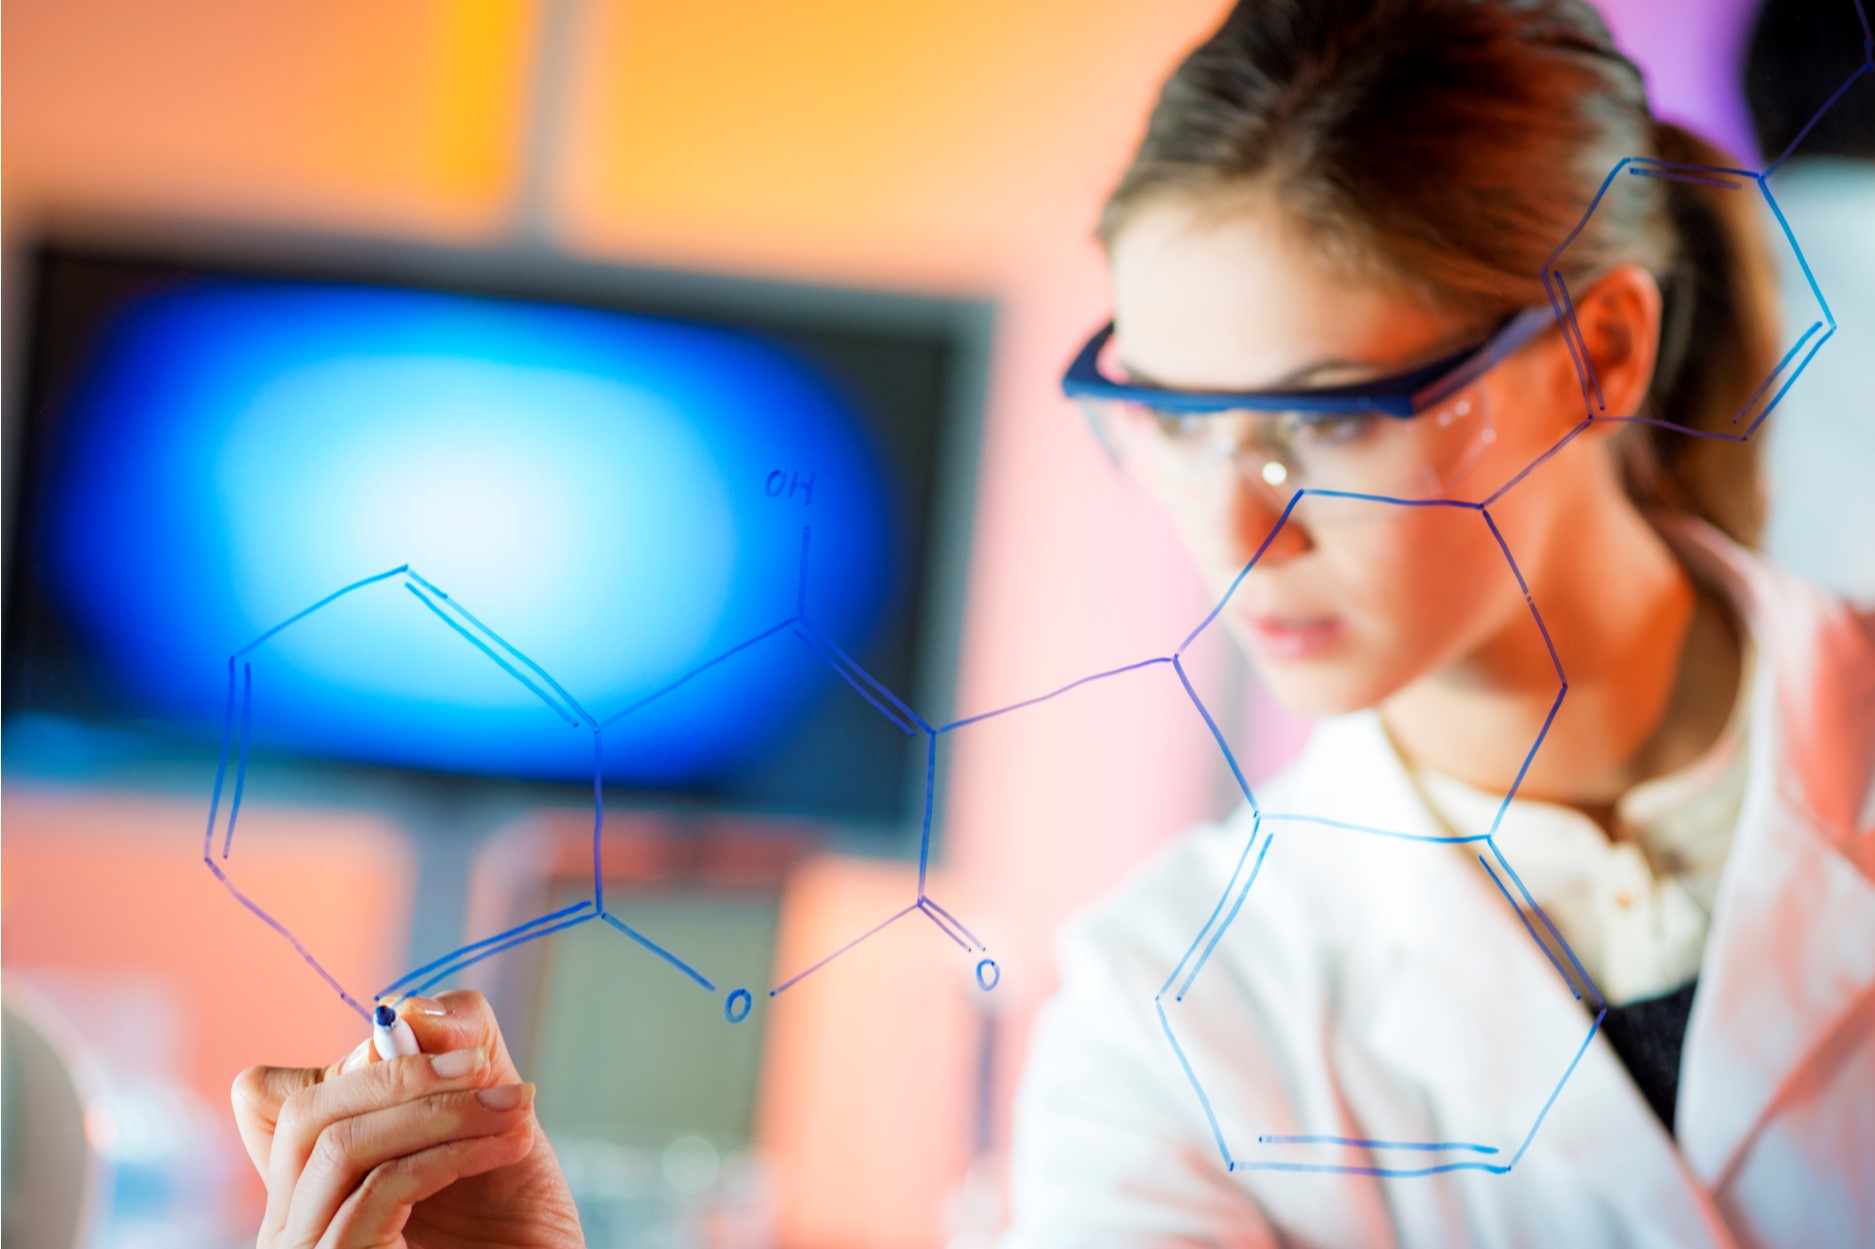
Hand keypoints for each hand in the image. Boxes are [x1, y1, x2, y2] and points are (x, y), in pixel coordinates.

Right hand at [231, 990, 584, 1248]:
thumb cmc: (512, 1223)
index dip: (353, 1061)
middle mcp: (289, 1221)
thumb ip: (457, 1051)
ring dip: (442, 1112)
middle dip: (402, 1074)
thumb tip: (413, 1008)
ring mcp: (309, 1248)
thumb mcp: (487, 1119)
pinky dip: (452, 1154)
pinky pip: (381, 1189)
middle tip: (482, 1063)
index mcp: (306, 1182)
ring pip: (343, 1146)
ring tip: (515, 1108)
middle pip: (304, 1113)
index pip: (266, 1096)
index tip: (441, 1054)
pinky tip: (509, 1146)